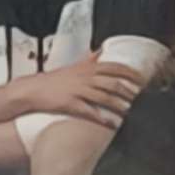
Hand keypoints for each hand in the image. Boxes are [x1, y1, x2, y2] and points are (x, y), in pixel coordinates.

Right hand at [3, 58, 144, 130]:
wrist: (32, 90)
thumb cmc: (54, 80)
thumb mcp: (73, 66)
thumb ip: (89, 60)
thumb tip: (101, 51)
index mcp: (86, 68)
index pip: (113, 67)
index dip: (130, 73)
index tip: (142, 79)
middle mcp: (84, 78)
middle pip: (112, 82)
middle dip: (128, 91)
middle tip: (139, 99)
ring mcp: (77, 90)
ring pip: (104, 97)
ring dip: (119, 105)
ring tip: (129, 112)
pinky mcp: (70, 103)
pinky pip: (90, 111)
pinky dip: (102, 118)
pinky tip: (112, 124)